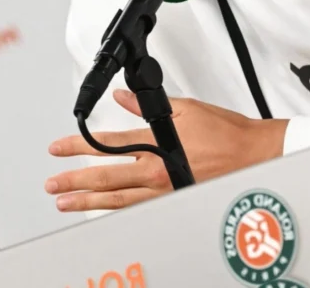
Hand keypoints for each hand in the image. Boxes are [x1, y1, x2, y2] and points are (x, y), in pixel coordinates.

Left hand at [45, 89, 287, 212]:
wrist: (257, 156)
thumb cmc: (228, 134)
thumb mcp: (185, 109)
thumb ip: (147, 107)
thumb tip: (124, 98)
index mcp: (157, 145)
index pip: (107, 144)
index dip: (78, 147)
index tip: (58, 149)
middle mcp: (157, 173)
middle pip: (105, 178)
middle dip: (74, 182)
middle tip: (52, 185)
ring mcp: (165, 192)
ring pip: (117, 200)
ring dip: (88, 202)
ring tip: (66, 203)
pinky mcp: (175, 202)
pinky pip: (139, 209)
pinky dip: (117, 210)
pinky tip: (104, 212)